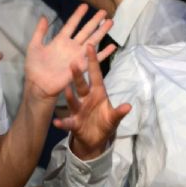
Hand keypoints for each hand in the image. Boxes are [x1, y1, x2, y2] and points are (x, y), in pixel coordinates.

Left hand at [25, 4, 116, 98]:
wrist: (38, 86)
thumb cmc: (35, 68)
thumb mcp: (34, 46)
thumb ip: (40, 32)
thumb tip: (44, 16)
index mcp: (60, 40)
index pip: (71, 24)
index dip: (78, 15)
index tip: (85, 5)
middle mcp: (72, 46)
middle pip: (86, 30)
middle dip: (95, 21)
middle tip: (104, 11)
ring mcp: (78, 56)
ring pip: (93, 41)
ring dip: (102, 32)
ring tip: (110, 22)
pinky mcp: (82, 66)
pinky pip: (95, 58)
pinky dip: (104, 53)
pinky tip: (112, 46)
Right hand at [54, 44, 130, 159]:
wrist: (96, 140)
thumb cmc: (105, 122)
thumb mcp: (114, 117)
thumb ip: (119, 112)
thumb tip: (129, 106)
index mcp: (98, 93)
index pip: (95, 74)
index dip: (93, 61)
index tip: (90, 46)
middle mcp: (86, 99)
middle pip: (82, 85)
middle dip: (77, 76)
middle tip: (73, 63)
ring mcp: (79, 110)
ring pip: (73, 101)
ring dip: (70, 96)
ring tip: (66, 90)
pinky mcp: (74, 123)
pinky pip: (67, 122)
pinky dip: (62, 122)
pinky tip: (56, 122)